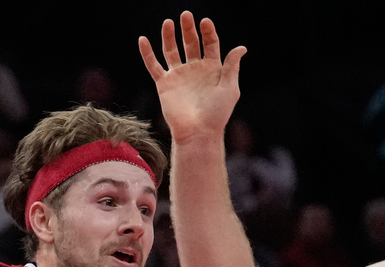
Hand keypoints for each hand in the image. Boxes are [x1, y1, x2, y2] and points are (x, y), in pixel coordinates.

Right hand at [139, 11, 246, 142]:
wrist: (198, 133)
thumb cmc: (217, 114)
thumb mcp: (230, 89)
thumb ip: (232, 67)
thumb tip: (241, 47)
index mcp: (212, 69)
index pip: (210, 44)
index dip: (208, 32)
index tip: (205, 21)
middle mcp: (195, 70)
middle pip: (190, 43)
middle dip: (188, 28)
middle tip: (186, 15)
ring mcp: (179, 75)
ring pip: (171, 50)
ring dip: (169, 36)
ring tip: (168, 22)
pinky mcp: (164, 84)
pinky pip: (153, 65)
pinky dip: (147, 53)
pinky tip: (143, 39)